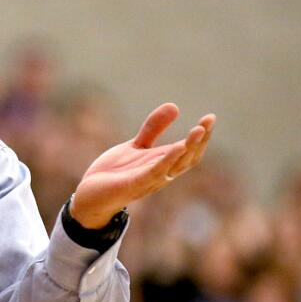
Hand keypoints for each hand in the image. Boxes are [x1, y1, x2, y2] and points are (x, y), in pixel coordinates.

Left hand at [70, 103, 215, 227]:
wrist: (90, 195)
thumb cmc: (116, 173)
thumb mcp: (137, 146)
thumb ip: (153, 128)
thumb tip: (175, 106)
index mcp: (164, 164)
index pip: (190, 150)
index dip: (202, 136)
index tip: (210, 117)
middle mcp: (162, 174)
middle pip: (189, 158)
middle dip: (200, 140)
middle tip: (209, 121)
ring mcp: (150, 180)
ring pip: (176, 165)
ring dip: (189, 147)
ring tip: (199, 129)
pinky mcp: (135, 184)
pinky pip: (156, 172)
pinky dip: (168, 160)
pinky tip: (178, 146)